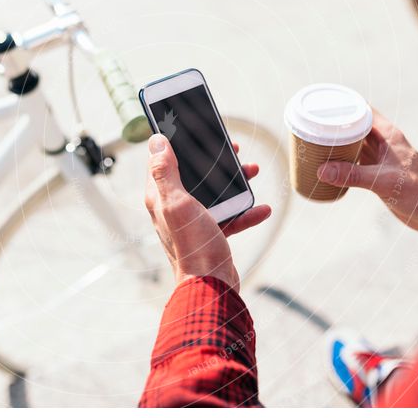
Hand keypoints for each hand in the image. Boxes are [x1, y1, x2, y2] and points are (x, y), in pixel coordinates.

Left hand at [145, 134, 271, 291]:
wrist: (212, 287)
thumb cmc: (192, 246)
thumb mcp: (177, 203)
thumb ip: (165, 172)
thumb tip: (156, 141)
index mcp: (161, 198)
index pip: (163, 162)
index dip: (177, 144)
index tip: (192, 130)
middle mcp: (174, 208)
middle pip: (194, 175)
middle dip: (215, 162)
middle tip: (234, 149)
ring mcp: (193, 222)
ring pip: (214, 194)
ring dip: (235, 183)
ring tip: (253, 172)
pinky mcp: (211, 235)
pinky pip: (230, 218)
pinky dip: (246, 212)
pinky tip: (261, 209)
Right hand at [316, 110, 417, 240]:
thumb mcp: (383, 181)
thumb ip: (352, 175)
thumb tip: (321, 170)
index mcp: (388, 135)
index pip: (363, 110)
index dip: (343, 105)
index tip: (321, 105)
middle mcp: (384, 143)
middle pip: (354, 126)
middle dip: (334, 126)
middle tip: (310, 127)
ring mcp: (381, 159)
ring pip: (353, 145)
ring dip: (336, 144)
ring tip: (313, 144)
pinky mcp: (378, 174)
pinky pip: (355, 163)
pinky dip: (341, 163)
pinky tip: (326, 167)